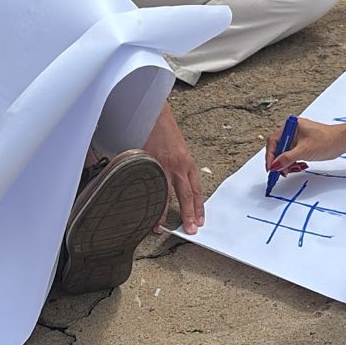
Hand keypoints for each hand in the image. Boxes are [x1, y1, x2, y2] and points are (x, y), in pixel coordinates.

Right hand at [143, 103, 203, 233]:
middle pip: (187, 195)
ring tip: (160, 227)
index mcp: (188, 164)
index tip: (200, 221)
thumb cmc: (166, 132)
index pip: (197, 190)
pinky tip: (145, 208)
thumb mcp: (178, 150)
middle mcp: (179, 166)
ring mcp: (164, 165)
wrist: (155, 114)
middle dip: (189, 215)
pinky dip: (148, 197)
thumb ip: (178, 168)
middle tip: (190, 230)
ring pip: (167, 193)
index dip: (199, 207)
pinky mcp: (150, 162)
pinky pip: (150, 184)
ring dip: (164, 212)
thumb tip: (173, 185)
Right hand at [264, 117, 345, 174]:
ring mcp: (298, 138)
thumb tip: (274, 166)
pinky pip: (293, 155)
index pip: (274, 141)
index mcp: (291, 126)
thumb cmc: (326, 140)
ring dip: (287, 164)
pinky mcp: (304, 145)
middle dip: (279, 162)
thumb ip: (286, 159)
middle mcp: (293, 130)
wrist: (342, 141)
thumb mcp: (303, 151)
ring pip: (286, 153)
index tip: (270, 168)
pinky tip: (300, 166)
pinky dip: (294, 162)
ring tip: (293, 170)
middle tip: (280, 173)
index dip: (270, 156)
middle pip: (279, 148)